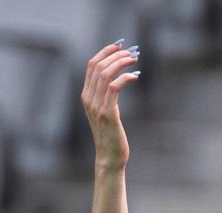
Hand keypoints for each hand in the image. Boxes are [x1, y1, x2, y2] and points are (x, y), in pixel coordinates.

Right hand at [81, 41, 139, 169]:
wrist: (109, 158)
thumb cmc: (111, 137)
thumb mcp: (106, 113)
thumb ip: (107, 97)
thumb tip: (118, 80)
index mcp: (86, 96)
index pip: (92, 65)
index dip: (105, 52)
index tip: (119, 45)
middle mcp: (89, 98)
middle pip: (99, 65)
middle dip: (116, 54)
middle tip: (132, 52)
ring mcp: (97, 106)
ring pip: (106, 74)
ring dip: (122, 63)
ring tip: (135, 60)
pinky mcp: (108, 114)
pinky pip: (115, 87)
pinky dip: (125, 77)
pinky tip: (135, 76)